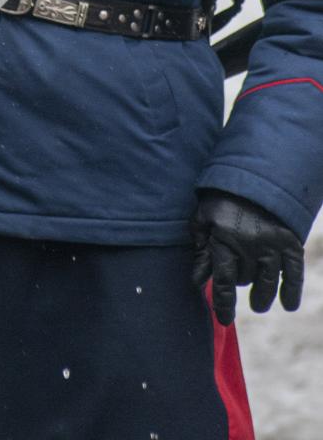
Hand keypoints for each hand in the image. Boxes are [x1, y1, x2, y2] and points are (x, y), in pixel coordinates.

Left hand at [190, 190, 303, 325]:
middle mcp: (250, 245)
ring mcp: (272, 244)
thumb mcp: (202, 219)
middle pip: (245, 279)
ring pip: (268, 282)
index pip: (223, 281)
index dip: (223, 304)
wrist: (252, 174)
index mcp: (224, 239)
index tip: (223, 319)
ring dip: (262, 297)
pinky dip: (292, 290)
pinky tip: (288, 304)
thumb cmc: (220, 198)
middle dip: (238, 283)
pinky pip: (294, 273)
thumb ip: (200, 250)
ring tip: (258, 305)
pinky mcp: (290, 240)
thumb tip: (198, 281)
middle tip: (237, 281)